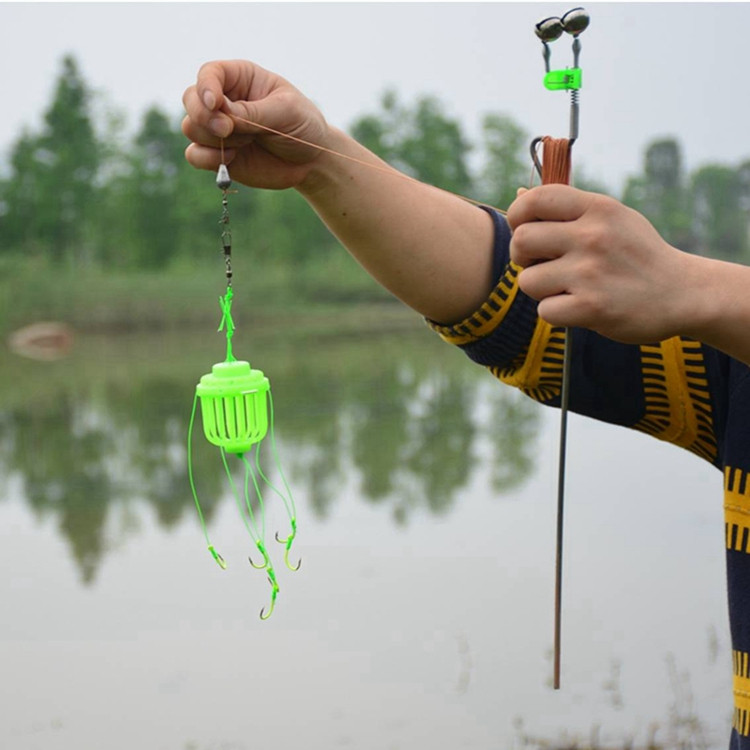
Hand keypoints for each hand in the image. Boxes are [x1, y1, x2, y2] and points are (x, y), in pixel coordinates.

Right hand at [182, 60, 328, 189]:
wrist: (311, 160)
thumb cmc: (302, 125)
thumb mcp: (285, 111)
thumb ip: (253, 112)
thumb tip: (222, 115)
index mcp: (240, 78)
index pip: (209, 73)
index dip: (206, 86)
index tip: (215, 103)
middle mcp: (224, 101)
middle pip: (191, 99)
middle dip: (204, 115)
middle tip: (228, 129)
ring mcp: (218, 129)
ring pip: (191, 128)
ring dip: (214, 138)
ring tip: (247, 143)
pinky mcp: (218, 155)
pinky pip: (194, 155)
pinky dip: (207, 159)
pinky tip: (233, 159)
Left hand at [506, 185, 697, 343]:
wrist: (682, 293)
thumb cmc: (637, 255)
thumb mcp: (612, 218)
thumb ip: (567, 209)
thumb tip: (519, 195)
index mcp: (598, 209)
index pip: (536, 198)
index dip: (518, 214)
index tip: (525, 229)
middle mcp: (593, 236)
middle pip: (521, 240)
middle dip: (522, 255)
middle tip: (540, 263)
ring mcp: (591, 273)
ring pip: (528, 280)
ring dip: (541, 289)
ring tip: (567, 287)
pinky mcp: (591, 307)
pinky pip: (544, 311)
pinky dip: (556, 313)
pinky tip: (578, 307)